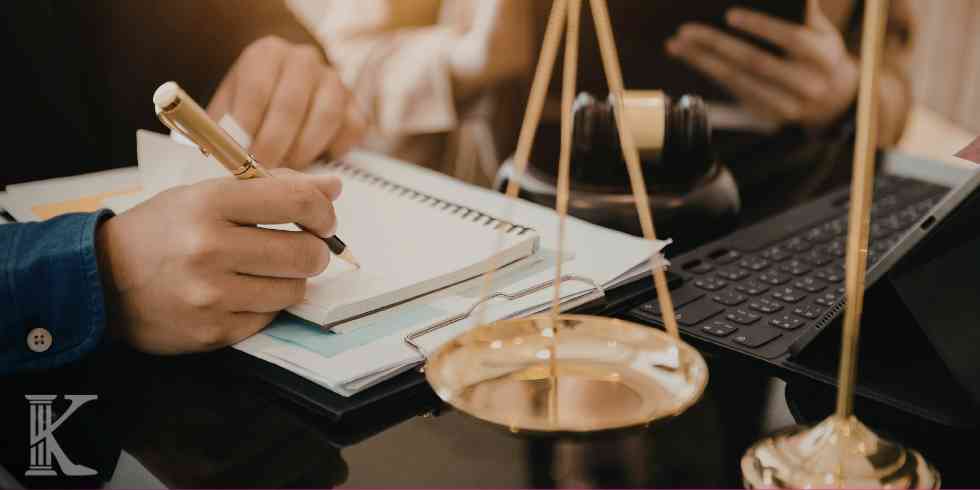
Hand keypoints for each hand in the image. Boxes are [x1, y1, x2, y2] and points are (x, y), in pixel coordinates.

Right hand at [96, 170, 341, 353]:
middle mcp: (210, 248)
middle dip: (315, 250)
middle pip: (306, 253)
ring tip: (264, 271)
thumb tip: (334, 188)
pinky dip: (265, 305)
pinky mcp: (213, 331)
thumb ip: (273, 187)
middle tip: (300, 248)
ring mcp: (211, 295)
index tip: (323, 219)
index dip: (323, 211)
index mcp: (210, 203)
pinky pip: (269, 318)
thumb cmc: (164, 230)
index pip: (298, 202)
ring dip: (290, 280)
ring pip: (294, 290)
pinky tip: (241, 293)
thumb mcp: (208, 193)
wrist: (101, 280)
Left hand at [208, 36, 366, 168]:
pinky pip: (351, 129)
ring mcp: (333, 81)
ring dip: (304, 149)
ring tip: (287, 167)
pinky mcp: (355, 104)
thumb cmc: (252, 102)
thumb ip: (224, 127)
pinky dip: (335, 149)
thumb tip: (220, 157)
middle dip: (274, 144)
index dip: (248, 126)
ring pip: (325, 117)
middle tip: (262, 170)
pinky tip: (316, 157)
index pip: (257, 88)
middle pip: (291, 104)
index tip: (240, 155)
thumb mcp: (228, 105)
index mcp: (267, 53)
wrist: (284, 86)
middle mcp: (303, 60)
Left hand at [666, 0, 857, 129]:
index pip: (791, 39)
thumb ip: (807, 14)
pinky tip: (687, 55)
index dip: (761, 27)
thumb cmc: (821, 55)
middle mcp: (805, 85)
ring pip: (736, 80)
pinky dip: (706, 70)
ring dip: (702, 60)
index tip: (731, 15)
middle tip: (688, 30)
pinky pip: (729, 89)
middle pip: (755, 63)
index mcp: (823, 57)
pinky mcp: (764, 113)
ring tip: (678, 42)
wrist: (832, 100)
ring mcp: (783, 104)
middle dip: (718, 45)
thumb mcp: (824, 33)